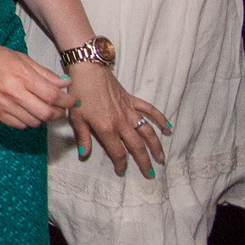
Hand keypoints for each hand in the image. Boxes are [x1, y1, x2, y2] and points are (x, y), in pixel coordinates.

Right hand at [0, 36, 73, 128]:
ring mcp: (2, 104)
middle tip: (61, 109)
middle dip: (59, 113)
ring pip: (34, 122)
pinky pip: (19, 125)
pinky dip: (28, 121)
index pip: (53, 95)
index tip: (72, 100)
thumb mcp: (20, 57)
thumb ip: (44, 73)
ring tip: (44, 109)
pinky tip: (27, 111)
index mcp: (21, 74)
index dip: (67, 101)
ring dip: (44, 118)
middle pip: (46, 113)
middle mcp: (12, 92)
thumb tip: (65, 84)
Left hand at [65, 61, 169, 177]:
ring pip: (148, 132)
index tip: (122, 172)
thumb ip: (82, 137)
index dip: (121, 164)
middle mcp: (122, 122)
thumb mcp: (75, 117)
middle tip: (150, 174)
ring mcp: (129, 111)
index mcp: (107, 128)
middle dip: (144, 162)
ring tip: (162, 159)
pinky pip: (150, 111)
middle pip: (137, 146)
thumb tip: (84, 155)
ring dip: (156, 146)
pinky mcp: (132, 100)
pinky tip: (168, 128)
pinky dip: (160, 119)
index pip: (117, 152)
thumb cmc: (79, 93)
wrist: (88, 70)